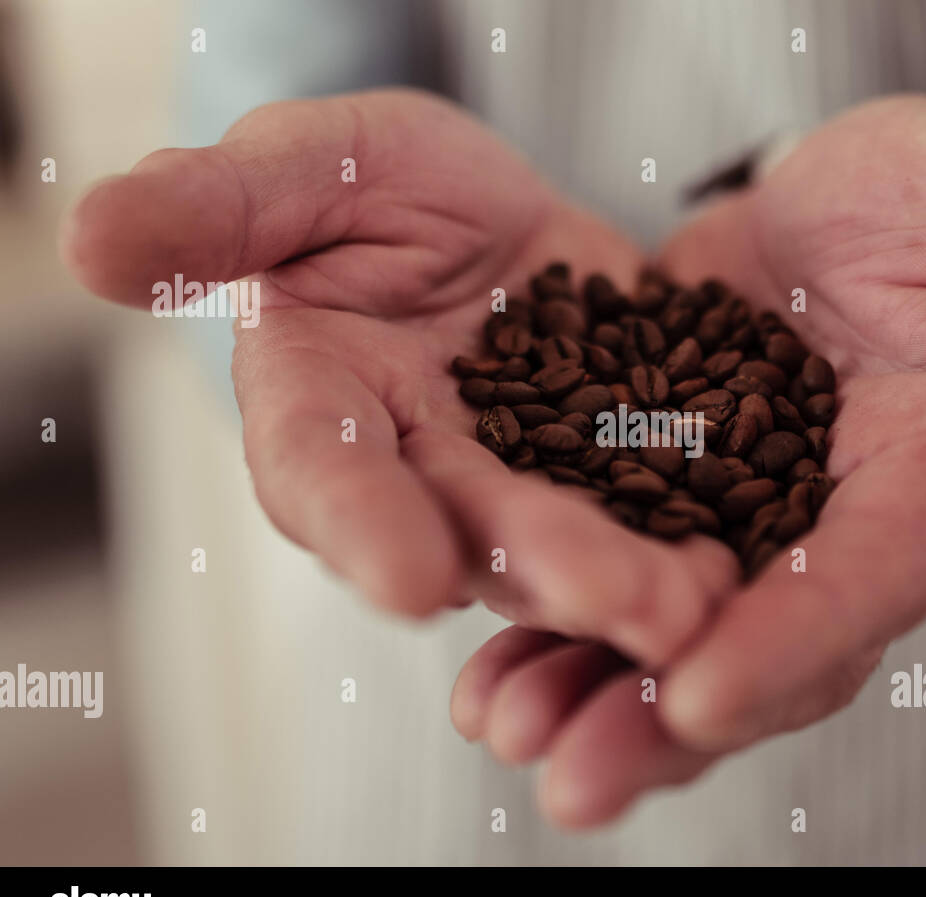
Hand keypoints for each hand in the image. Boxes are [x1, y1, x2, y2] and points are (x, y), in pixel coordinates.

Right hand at [60, 89, 737, 663]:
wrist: (485, 212)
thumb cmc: (368, 186)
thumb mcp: (302, 169)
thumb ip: (215, 208)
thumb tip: (91, 241)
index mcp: (324, 409)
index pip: (323, 472)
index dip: (360, 526)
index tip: (406, 580)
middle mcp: (422, 472)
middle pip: (470, 532)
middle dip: (539, 568)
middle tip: (609, 603)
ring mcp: (524, 479)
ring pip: (573, 541)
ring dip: (631, 584)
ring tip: (695, 606)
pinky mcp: (615, 464)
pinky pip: (654, 508)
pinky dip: (694, 540)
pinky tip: (742, 570)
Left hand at [452, 95, 925, 825]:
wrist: (831, 204)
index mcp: (925, 475)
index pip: (870, 577)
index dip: (794, 641)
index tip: (701, 697)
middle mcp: (833, 530)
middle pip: (762, 649)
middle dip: (668, 717)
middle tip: (578, 777)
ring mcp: (745, 528)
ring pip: (674, 641)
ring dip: (590, 696)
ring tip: (507, 729)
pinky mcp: (666, 502)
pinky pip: (611, 585)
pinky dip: (550, 628)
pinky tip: (484, 669)